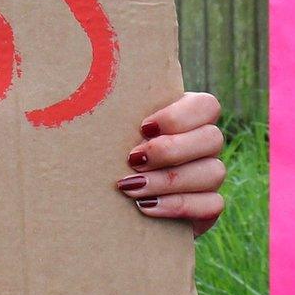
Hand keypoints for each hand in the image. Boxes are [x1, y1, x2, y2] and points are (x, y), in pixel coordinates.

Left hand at [118, 92, 224, 235]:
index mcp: (186, 115)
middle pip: (213, 138)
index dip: (179, 116)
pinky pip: (212, 205)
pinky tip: (145, 206)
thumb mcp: (110, 125)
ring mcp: (209, 174)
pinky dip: (177, 205)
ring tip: (130, 187)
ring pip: (214, 172)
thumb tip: (80, 88)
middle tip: (132, 159)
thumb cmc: (104, 148)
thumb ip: (110, 107)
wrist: (110, 198)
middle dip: (170, 150)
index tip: (143, 128)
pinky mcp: (208, 205)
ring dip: (168, 180)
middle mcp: (204, 143)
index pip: (206, 105)